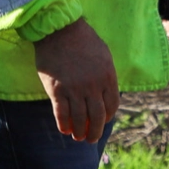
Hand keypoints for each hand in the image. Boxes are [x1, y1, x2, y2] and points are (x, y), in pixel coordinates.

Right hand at [35, 19, 118, 142]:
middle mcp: (93, 85)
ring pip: (80, 119)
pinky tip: (64, 130)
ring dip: (79, 132)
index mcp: (108, 76)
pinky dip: (64, 125)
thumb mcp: (103, 55)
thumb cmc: (82, 39)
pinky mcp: (57, 90)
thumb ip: (106, 74)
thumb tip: (107, 92)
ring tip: (77, 137)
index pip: (112, 105)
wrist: (59, 29)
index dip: (108, 117)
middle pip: (97, 117)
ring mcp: (75, 89)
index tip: (103, 120)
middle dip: (95, 131)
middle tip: (91, 138)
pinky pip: (62, 114)